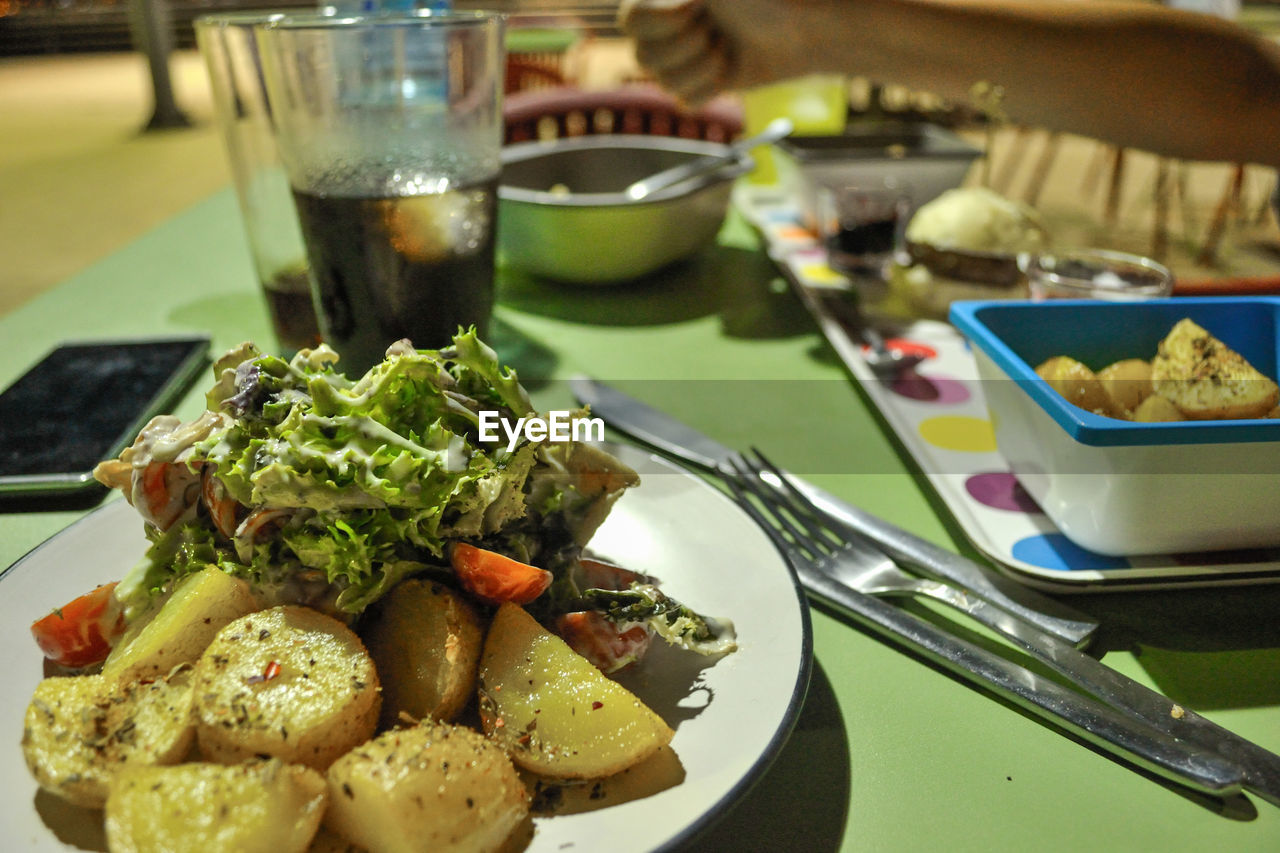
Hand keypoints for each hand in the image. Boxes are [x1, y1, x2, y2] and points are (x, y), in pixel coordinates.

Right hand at [619, 0, 836, 102]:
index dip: (664, 20)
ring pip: (665, 82)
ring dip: (704, 65)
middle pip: (643, 57)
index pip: (631, 20)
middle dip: (689, 45)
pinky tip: (728, 68)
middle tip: (718, 28)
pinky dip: (711, 87)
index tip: (700, 6)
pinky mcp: (698, 86)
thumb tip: (670, 6)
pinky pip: (686, 102)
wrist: (802, 28)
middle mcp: (664, 27)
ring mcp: (680, 58)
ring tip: (727, 45)